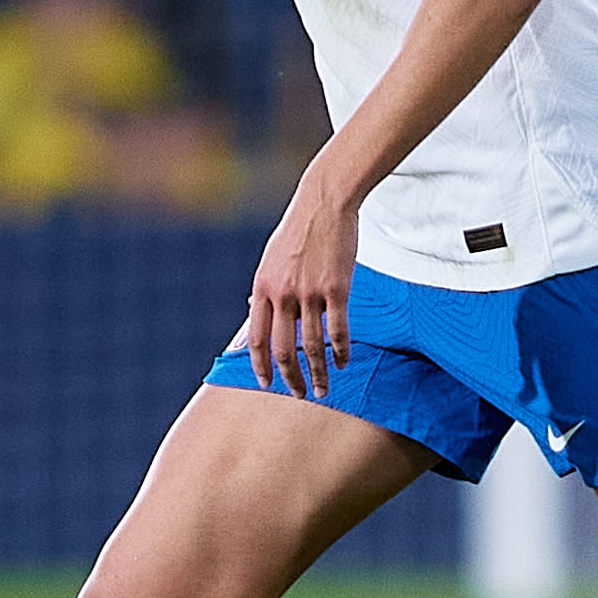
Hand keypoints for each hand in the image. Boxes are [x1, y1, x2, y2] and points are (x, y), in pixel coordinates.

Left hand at [243, 163, 361, 399]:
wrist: (324, 203)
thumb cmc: (298, 231)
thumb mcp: (270, 259)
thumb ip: (264, 289)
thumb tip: (253, 311)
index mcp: (262, 288)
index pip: (256, 339)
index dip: (261, 367)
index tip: (267, 384)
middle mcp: (282, 294)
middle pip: (283, 350)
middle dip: (291, 379)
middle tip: (301, 395)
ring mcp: (309, 293)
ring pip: (311, 347)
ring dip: (319, 374)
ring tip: (325, 389)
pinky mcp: (336, 289)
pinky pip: (339, 331)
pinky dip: (342, 352)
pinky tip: (344, 363)